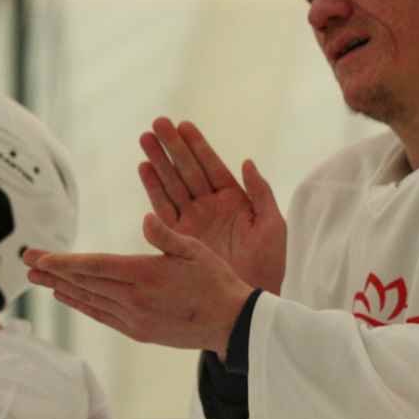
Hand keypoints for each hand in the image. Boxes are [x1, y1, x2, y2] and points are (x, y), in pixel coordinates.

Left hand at [24, 214, 253, 354]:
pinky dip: (82, 306)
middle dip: (52, 272)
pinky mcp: (139, 331)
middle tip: (25, 263)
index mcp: (146, 274)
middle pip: (83, 283)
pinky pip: (102, 316)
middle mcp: (134, 298)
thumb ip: (166, 235)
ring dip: (61, 289)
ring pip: (88, 300)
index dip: (63, 262)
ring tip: (39, 280)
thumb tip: (144, 218)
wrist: (233, 325)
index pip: (93, 265)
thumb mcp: (197, 251)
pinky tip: (69, 298)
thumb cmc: (218, 283)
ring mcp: (134, 317)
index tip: (38, 257)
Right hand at [138, 118, 285, 295]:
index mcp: (235, 200)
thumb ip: (261, 192)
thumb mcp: (273, 225)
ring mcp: (194, 219)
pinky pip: (163, 207)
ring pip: (173, 183)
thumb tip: (247, 161)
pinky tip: (145, 167)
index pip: (213, 166)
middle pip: (188, 170)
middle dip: (173, 147)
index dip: (199, 146)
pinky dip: (153, 187)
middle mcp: (211, 206)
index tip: (184, 124)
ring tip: (145, 138)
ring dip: (159, 161)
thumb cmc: (270, 263)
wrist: (253, 295)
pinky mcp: (178, 236)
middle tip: (158, 123)